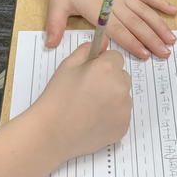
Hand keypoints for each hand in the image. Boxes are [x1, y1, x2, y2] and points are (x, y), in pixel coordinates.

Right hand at [35, 42, 132, 159]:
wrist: (52, 133)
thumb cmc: (57, 97)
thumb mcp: (67, 66)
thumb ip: (87, 50)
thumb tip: (104, 44)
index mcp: (107, 69)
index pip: (115, 57)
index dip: (102, 63)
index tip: (90, 72)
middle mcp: (121, 87)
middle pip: (122, 76)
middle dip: (110, 79)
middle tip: (88, 90)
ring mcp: (124, 109)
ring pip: (123, 95)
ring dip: (112, 97)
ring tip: (89, 107)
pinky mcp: (124, 126)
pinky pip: (122, 114)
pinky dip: (112, 115)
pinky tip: (93, 119)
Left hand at [44, 0, 176, 59]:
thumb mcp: (56, 5)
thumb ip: (55, 26)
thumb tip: (49, 45)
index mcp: (96, 8)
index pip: (117, 30)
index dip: (132, 42)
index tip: (145, 54)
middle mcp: (113, 1)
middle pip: (136, 23)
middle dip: (151, 40)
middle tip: (164, 54)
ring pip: (145, 11)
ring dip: (159, 26)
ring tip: (171, 40)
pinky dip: (161, 2)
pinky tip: (174, 11)